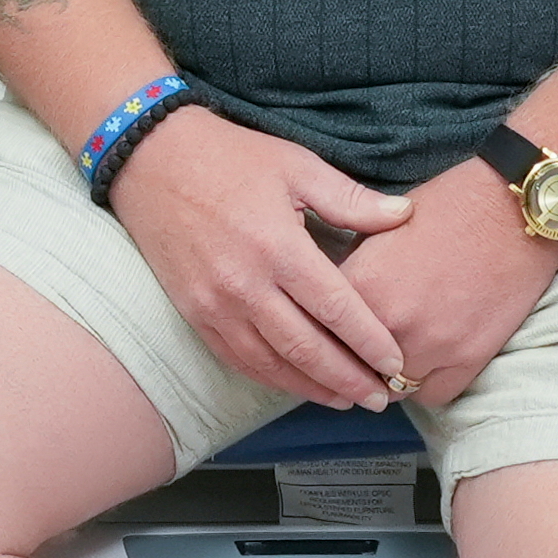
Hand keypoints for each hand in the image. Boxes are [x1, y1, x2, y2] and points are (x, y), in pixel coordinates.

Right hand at [105, 104, 414, 406]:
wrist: (152, 160)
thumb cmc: (231, 157)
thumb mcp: (297, 166)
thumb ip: (351, 199)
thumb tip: (404, 215)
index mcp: (278, 247)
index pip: (336, 309)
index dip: (369, 342)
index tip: (396, 364)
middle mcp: (246, 285)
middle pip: (306, 348)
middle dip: (348, 379)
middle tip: (380, 399)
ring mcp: (215, 304)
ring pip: (271, 364)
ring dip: (311, 388)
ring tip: (345, 399)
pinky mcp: (194, 313)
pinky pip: (237, 359)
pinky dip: (271, 378)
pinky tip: (296, 384)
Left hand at [342, 161, 557, 401]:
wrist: (515, 209)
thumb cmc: (450, 206)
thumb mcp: (382, 226)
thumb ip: (356, 269)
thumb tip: (338, 296)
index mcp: (360, 285)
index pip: (318, 330)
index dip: (318, 332)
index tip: (322, 334)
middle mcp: (390, 324)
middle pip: (350, 367)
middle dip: (348, 362)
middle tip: (351, 358)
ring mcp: (431, 347)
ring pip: (389, 389)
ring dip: (386, 378)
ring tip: (388, 363)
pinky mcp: (469, 360)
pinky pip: (432, 396)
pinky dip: (426, 384)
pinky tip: (426, 365)